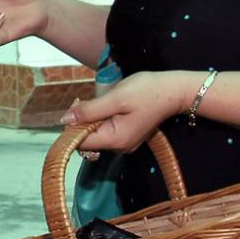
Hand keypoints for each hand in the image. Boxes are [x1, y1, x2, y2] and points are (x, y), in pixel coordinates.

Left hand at [58, 71, 194, 152]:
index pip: (80, 142)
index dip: (72, 126)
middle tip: (89, 100)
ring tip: (103, 101)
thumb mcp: (115, 98)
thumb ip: (89, 111)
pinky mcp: (128, 135)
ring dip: (92, 118)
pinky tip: (110, 106)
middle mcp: (119, 147)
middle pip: (87, 139)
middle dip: (82, 120)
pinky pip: (106, 130)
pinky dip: (102, 119)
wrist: (175, 91)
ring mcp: (124, 143)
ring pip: (95, 134)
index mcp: (115, 140)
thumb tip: (64, 121)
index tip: (77, 107)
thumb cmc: (147, 91)